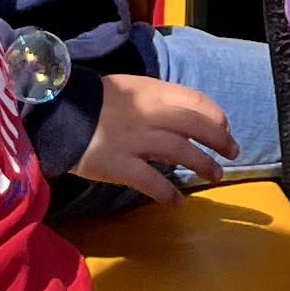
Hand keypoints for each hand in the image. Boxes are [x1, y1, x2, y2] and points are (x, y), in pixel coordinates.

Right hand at [78, 70, 238, 199]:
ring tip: (214, 175)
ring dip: (202, 164)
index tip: (224, 129)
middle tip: (232, 154)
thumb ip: (156, 100)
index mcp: (151, 91)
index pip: (195, 101)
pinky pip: (151, 182)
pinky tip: (176, 202)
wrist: (57, 114)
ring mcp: (134, 141)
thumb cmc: (94, 102)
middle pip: (195, 125)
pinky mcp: (119, 166)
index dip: (216, 117)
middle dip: (219, 140)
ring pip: (180, 151)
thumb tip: (184, 117)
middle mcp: (148, 114)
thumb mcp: (130, 89)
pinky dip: (168, 193)